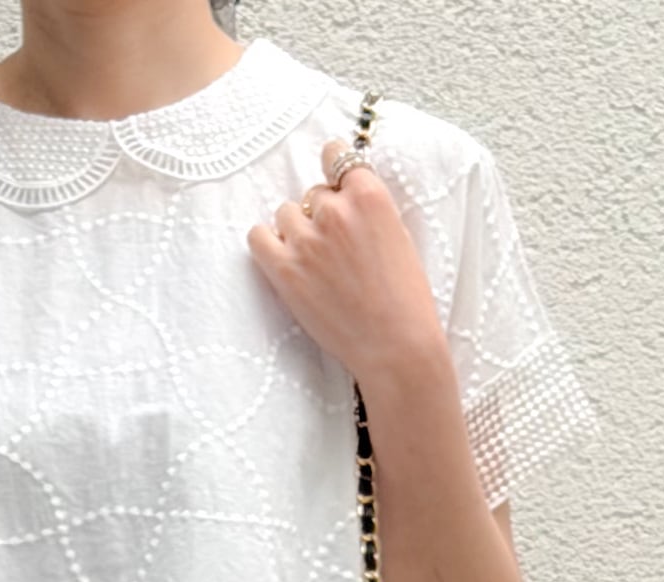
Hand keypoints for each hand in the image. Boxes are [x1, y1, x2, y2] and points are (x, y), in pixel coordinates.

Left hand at [246, 135, 447, 388]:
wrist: (395, 345)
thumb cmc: (404, 298)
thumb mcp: (398, 235)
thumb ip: (369, 210)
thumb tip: (344, 198)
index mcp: (369, 196)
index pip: (337, 155)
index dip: (335, 172)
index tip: (336, 187)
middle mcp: (334, 211)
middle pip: (313, 194)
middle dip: (321, 215)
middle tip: (336, 249)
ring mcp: (306, 240)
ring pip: (286, 213)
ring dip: (296, 230)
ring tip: (314, 260)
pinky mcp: (285, 270)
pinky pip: (258, 237)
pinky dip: (267, 243)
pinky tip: (283, 258)